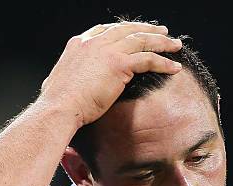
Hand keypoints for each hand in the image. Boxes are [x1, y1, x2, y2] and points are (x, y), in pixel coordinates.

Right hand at [39, 21, 182, 126]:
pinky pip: (148, 59)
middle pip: (128, 30)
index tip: (136, 32)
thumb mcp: (59, 82)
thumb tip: (69, 85)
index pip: (106, 30)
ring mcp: (107, 51)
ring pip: (142, 40)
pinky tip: (174, 67)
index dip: (124, 30)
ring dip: (161, 42)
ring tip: (175, 45)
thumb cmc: (57, 103)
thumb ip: (71, 77)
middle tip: (162, 32)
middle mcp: (94, 42)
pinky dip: (163, 62)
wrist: (59, 108)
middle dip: (147, 29)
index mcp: (79, 44)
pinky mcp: (119, 64)